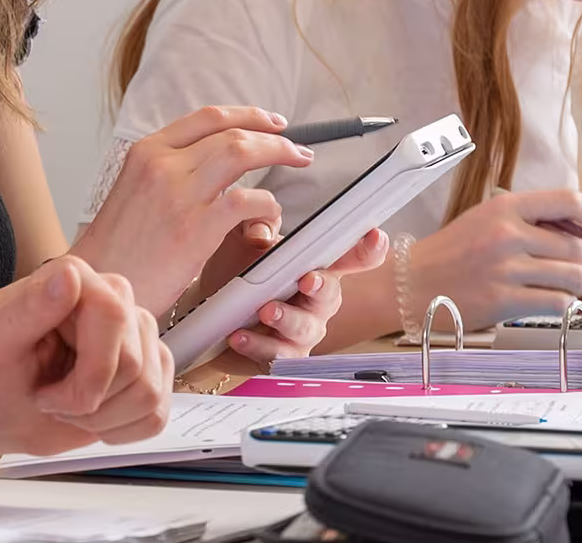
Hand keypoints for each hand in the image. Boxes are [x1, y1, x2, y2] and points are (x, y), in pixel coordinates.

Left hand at [0, 256, 172, 457]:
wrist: (0, 411)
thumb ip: (32, 307)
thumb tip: (70, 276)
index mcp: (77, 279)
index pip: (114, 317)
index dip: (87, 374)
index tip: (45, 393)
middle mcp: (115, 298)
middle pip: (133, 365)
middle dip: (86, 402)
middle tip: (50, 401)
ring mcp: (139, 335)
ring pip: (149, 393)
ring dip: (102, 419)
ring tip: (67, 408)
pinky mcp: (152, 370)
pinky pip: (156, 415)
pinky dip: (120, 432)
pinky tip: (91, 418)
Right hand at [71, 106, 313, 313]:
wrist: (96, 284)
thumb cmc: (116, 250)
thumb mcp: (134, 193)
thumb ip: (167, 174)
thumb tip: (211, 168)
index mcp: (145, 152)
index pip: (206, 118)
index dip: (247, 116)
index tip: (271, 123)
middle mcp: (161, 164)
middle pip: (231, 132)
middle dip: (273, 137)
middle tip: (296, 149)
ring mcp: (179, 193)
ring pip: (242, 153)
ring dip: (280, 155)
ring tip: (298, 164)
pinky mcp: (196, 227)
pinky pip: (249, 201)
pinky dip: (269, 205)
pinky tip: (269, 218)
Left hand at [221, 228, 388, 365]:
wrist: (206, 310)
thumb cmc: (234, 269)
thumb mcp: (242, 239)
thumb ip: (255, 226)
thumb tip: (262, 232)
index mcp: (315, 268)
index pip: (350, 258)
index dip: (368, 249)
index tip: (375, 236)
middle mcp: (315, 302)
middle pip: (331, 295)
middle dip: (322, 287)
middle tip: (308, 280)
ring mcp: (301, 331)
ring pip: (305, 328)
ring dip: (287, 318)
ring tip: (266, 310)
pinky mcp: (279, 355)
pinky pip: (275, 355)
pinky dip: (257, 344)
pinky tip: (239, 336)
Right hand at [410, 189, 581, 328]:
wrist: (411, 283)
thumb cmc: (450, 253)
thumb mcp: (484, 219)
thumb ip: (527, 220)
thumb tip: (579, 233)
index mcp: (504, 207)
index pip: (569, 201)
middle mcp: (507, 234)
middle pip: (577, 247)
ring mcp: (505, 269)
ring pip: (574, 276)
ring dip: (578, 285)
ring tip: (565, 287)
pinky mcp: (503, 300)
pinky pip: (557, 303)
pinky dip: (562, 304)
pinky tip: (548, 301)